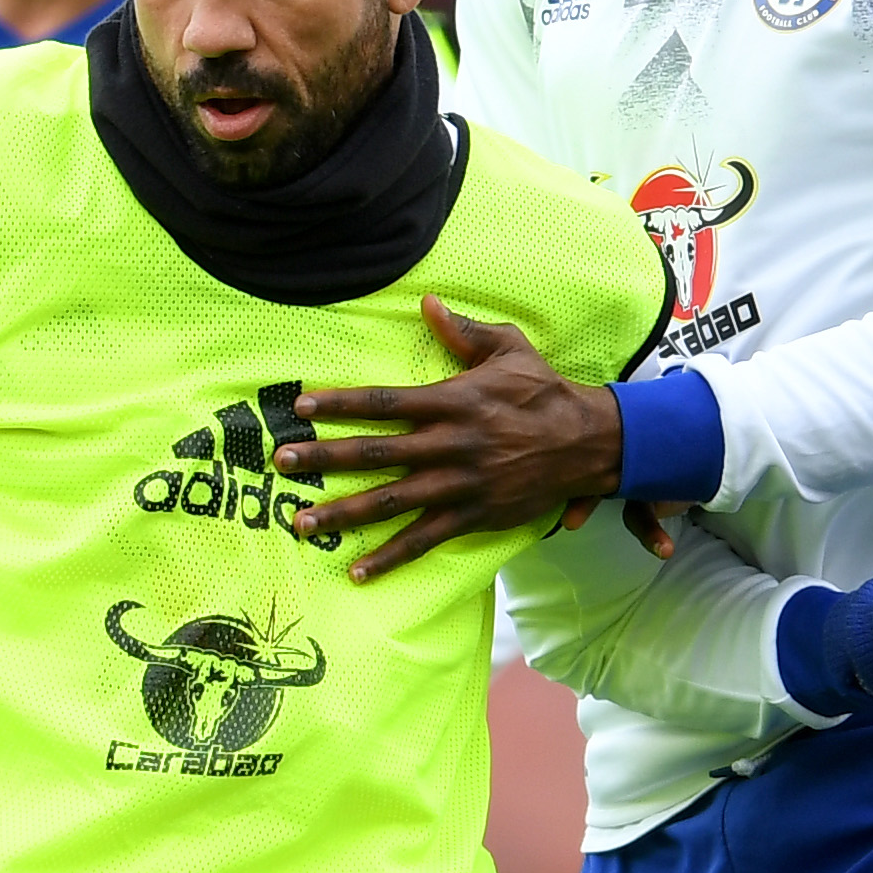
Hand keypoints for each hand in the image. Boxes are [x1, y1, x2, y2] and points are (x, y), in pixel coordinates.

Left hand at [279, 303, 637, 580]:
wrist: (591, 443)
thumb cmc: (545, 391)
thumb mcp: (509, 349)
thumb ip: (463, 330)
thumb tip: (427, 303)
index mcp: (454, 401)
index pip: (385, 402)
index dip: (341, 404)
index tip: (301, 407)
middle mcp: (451, 444)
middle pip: (376, 453)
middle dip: (324, 458)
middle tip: (282, 462)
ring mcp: (461, 484)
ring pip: (392, 501)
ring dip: (344, 512)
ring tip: (302, 521)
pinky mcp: (474, 515)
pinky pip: (425, 539)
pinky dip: (390, 557)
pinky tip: (357, 570)